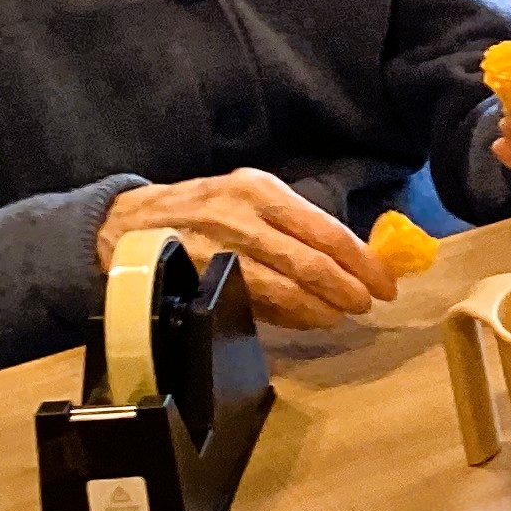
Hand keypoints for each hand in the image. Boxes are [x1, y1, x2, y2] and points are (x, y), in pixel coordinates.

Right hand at [97, 168, 392, 329]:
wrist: (125, 224)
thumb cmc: (201, 209)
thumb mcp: (248, 197)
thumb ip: (294, 222)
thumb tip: (349, 259)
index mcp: (261, 191)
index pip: (327, 231)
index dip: (363, 262)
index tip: (385, 282)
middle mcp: (242, 216)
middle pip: (311, 262)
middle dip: (348, 289)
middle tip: (367, 304)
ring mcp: (220, 250)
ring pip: (286, 288)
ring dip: (321, 308)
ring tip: (339, 315)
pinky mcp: (203, 278)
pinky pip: (257, 304)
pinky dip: (289, 315)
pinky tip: (306, 319)